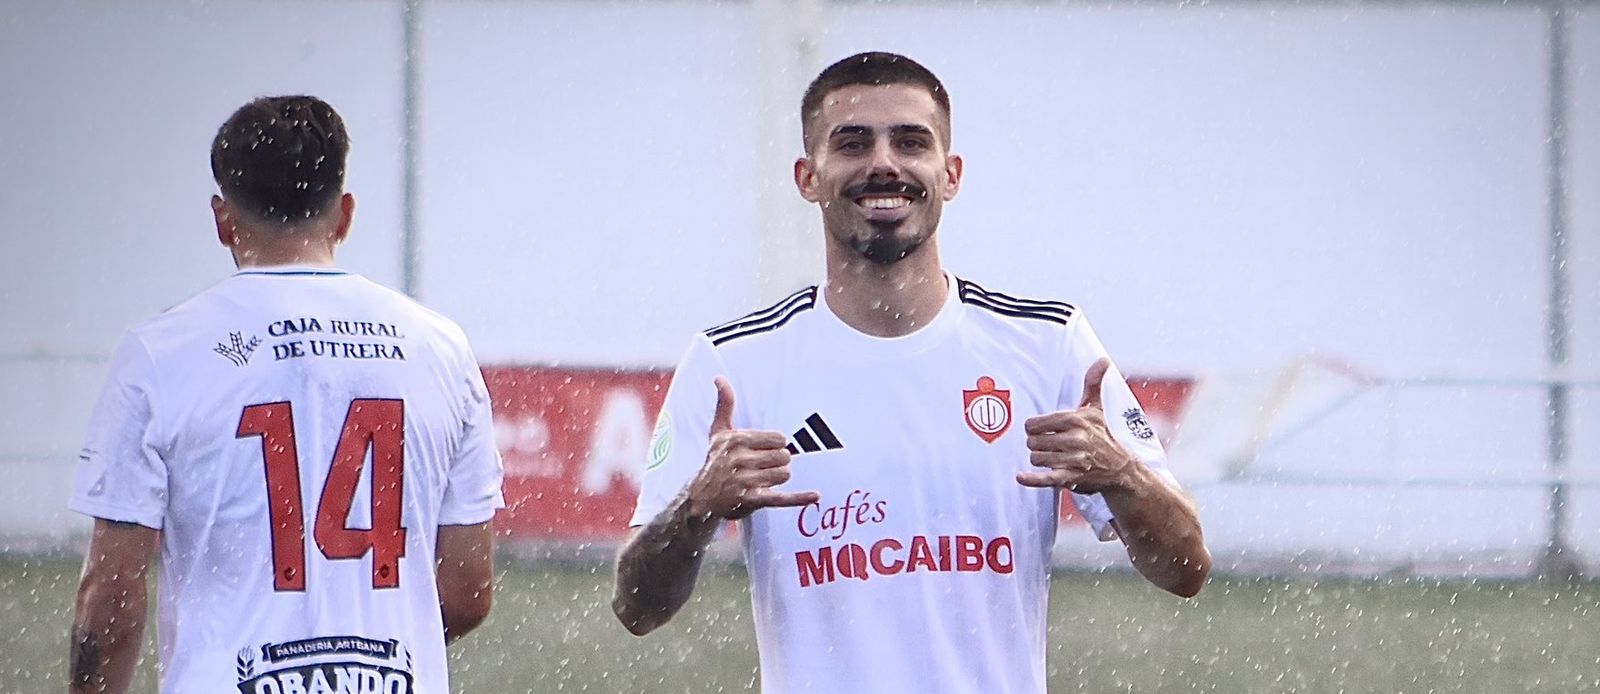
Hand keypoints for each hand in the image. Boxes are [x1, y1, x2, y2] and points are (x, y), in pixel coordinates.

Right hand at [685, 377, 819, 518]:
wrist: (700, 498)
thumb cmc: (714, 461)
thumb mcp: (717, 432)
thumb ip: (724, 405)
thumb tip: (719, 377)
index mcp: (737, 440)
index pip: (779, 439)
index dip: (775, 445)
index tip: (762, 451)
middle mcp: (740, 460)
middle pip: (784, 457)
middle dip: (778, 462)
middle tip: (763, 467)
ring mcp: (745, 482)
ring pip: (784, 475)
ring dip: (777, 478)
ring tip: (761, 481)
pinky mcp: (751, 501)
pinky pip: (781, 498)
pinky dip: (799, 497)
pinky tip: (815, 494)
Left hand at [1016, 358, 1138, 493]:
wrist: (1119, 467)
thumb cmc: (1102, 435)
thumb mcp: (1095, 408)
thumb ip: (1092, 384)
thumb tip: (1102, 360)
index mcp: (1075, 420)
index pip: (1034, 424)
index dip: (1034, 428)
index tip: (1043, 430)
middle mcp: (1075, 439)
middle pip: (1032, 442)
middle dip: (1037, 444)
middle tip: (1051, 445)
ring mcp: (1074, 460)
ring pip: (1036, 458)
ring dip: (1041, 459)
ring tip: (1055, 457)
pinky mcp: (1071, 478)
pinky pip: (1046, 479)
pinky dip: (1032, 479)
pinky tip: (1021, 476)